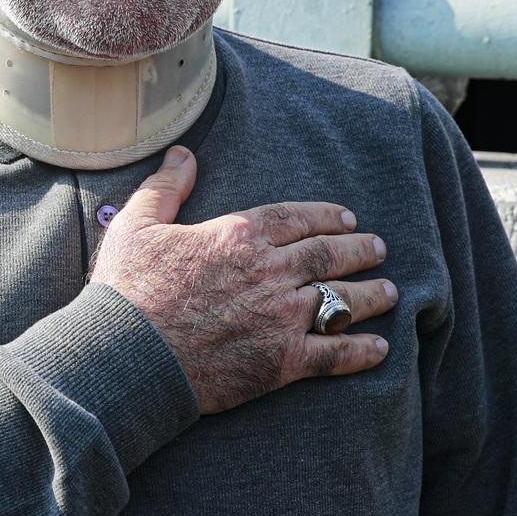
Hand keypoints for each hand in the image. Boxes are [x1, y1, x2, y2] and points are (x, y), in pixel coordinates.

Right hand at [89, 146, 394, 414]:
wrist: (128, 354)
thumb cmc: (127, 289)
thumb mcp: (136, 224)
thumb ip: (166, 187)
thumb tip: (183, 153)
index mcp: (239, 235)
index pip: (297, 218)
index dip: (327, 217)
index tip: (348, 219)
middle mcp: (269, 271)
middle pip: (329, 255)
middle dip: (359, 250)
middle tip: (378, 248)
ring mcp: (281, 317)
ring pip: (341, 300)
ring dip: (371, 295)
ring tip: (390, 291)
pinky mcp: (282, 362)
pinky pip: (335, 353)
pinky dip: (361, 351)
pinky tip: (380, 349)